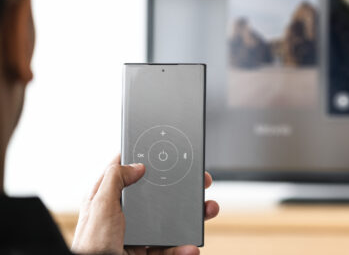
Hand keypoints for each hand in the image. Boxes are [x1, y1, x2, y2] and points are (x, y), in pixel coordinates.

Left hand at [71, 155, 219, 254]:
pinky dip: (184, 248)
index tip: (168, 155)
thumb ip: (114, 180)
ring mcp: (137, 234)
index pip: (128, 172)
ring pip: (170, 221)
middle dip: (181, 188)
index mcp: (109, 199)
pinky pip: (171, 247)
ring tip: (207, 210)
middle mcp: (124, 215)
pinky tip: (190, 246)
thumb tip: (136, 165)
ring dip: (191, 217)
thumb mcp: (99, 207)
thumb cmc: (91, 247)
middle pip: (157, 195)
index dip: (147, 162)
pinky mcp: (147, 252)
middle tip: (199, 182)